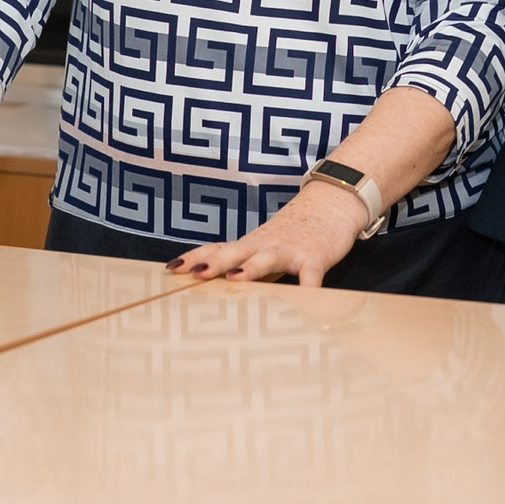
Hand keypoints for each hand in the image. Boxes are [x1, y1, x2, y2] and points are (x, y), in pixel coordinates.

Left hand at [169, 186, 368, 286]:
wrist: (334, 201)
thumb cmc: (294, 233)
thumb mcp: (264, 248)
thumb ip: (243, 265)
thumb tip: (210, 288)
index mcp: (250, 245)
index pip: (217, 249)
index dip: (195, 257)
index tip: (170, 269)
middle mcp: (265, 245)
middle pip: (236, 251)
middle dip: (214, 262)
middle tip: (192, 273)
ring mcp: (290, 250)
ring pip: (268, 257)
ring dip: (251, 267)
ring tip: (234, 278)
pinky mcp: (315, 256)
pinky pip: (311, 274)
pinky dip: (307, 288)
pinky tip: (303, 303)